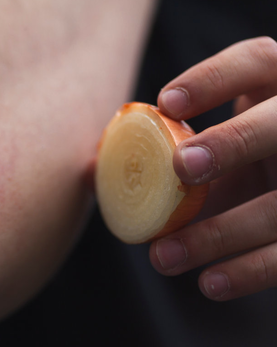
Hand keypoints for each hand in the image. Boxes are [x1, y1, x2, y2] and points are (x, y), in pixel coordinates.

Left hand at [149, 37, 276, 300]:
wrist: (276, 202)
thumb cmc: (232, 167)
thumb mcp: (207, 151)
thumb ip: (158, 155)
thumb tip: (88, 172)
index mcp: (275, 91)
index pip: (257, 62)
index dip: (214, 77)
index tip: (164, 103)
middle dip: (235, 141)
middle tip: (181, 167)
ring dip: (221, 232)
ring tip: (161, 257)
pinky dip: (250, 271)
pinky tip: (208, 284)